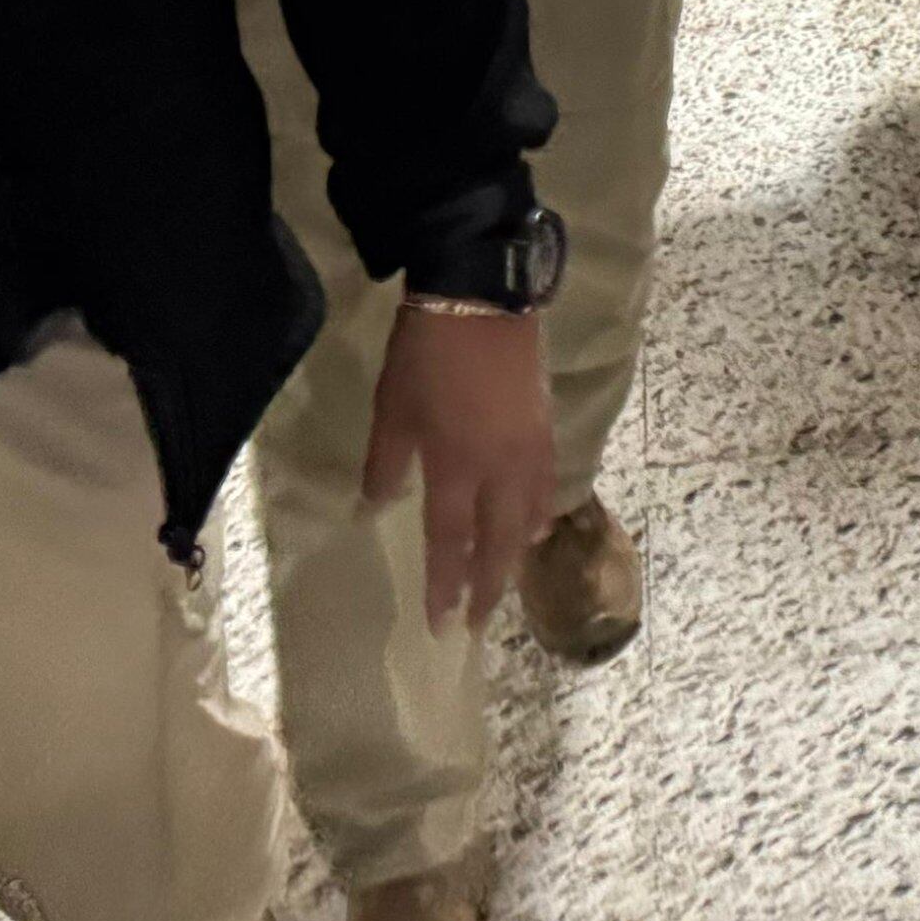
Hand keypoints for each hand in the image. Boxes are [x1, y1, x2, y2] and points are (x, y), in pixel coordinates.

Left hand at [363, 305, 555, 630]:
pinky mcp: (545, 427)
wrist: (481, 294)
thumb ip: (386, 466)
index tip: (442, 625)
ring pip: (529, 518)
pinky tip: (535, 523)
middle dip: (488, 586)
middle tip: (478, 622)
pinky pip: (546, 486)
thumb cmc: (426, 353)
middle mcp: (500, 468)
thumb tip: (373, 510)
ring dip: (516, 555)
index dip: (445, 586)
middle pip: (499, 542)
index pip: (451, 543)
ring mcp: (529, 448)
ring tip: (504, 581)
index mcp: (457, 466)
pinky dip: (538, 514)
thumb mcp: (392, 409)